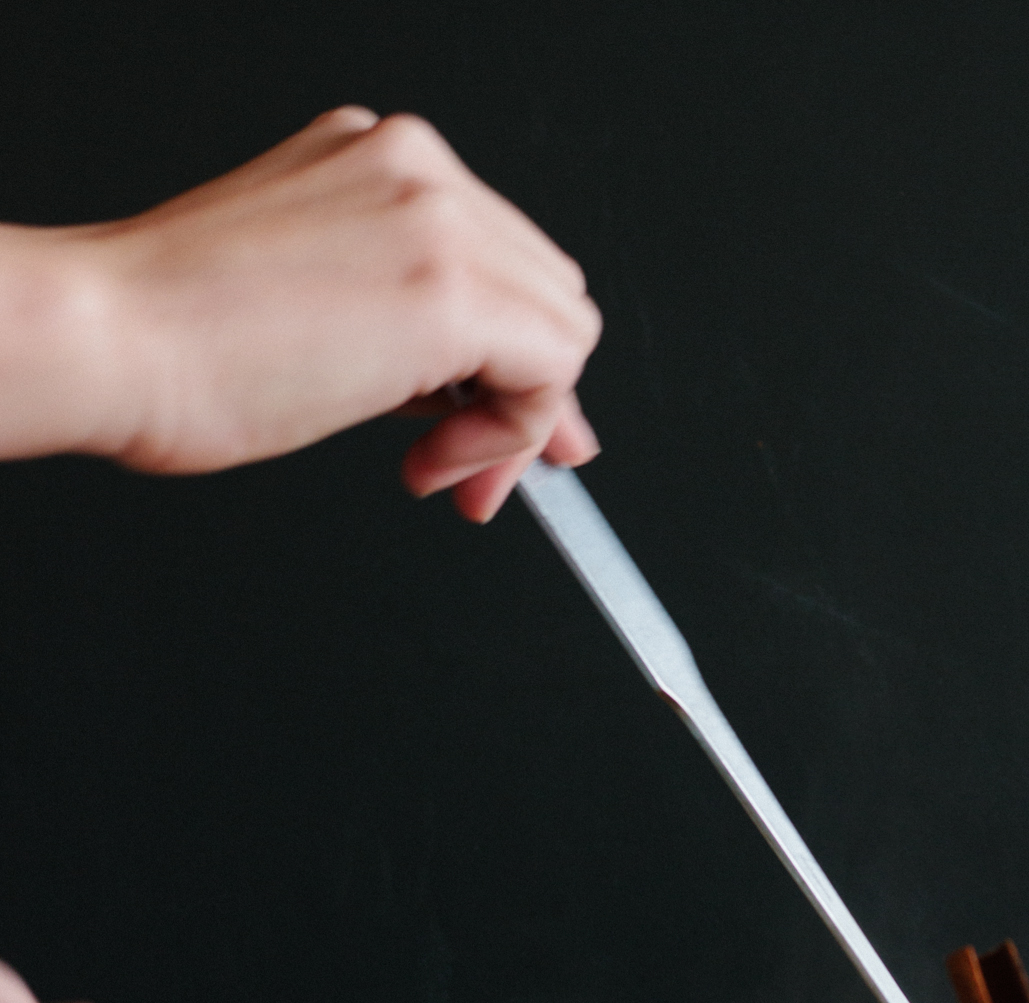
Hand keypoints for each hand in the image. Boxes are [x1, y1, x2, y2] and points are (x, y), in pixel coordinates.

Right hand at [0, 108, 600, 521]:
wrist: (106, 337)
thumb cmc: (179, 333)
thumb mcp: (327, 303)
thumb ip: (431, 335)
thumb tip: (528, 402)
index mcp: (381, 158)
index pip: (506, 261)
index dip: (507, 358)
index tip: (478, 423)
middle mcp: (418, 169)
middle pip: (547, 294)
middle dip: (521, 391)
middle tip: (458, 461)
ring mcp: (438, 217)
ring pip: (564, 332)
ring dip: (511, 420)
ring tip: (431, 461)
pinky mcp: (451, 288)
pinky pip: (552, 372)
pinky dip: (509, 436)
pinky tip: (430, 460)